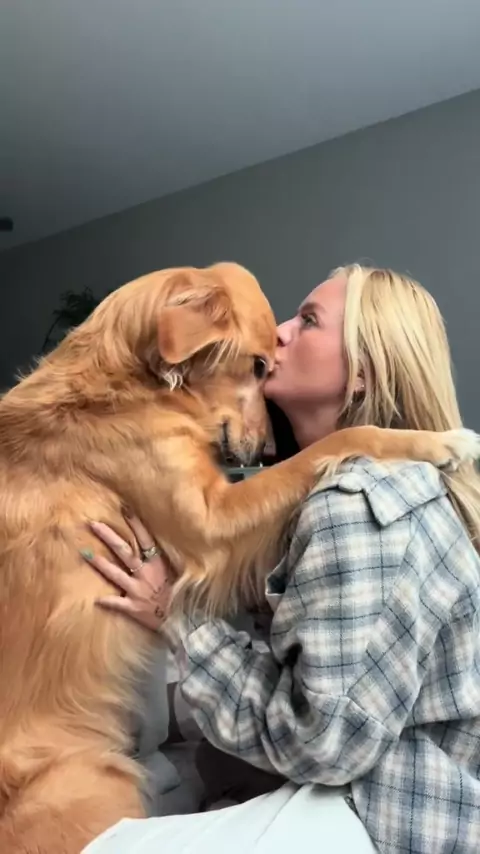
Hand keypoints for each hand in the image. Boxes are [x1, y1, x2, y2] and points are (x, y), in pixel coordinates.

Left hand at [81, 513, 172, 632]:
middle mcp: (146, 573)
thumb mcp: (178, 572)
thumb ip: (167, 559)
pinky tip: (95, 599)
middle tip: (93, 524)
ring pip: (116, 574)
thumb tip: (158, 543)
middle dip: (108, 537)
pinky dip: (107, 601)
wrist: (185, 621)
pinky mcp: (134, 608)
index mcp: (158, 563)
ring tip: (84, 553)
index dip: (135, 523)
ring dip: (100, 563)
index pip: (145, 539)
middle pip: (125, 551)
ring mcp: (138, 590)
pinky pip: (118, 604)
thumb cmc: (183, 595)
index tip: (124, 508)